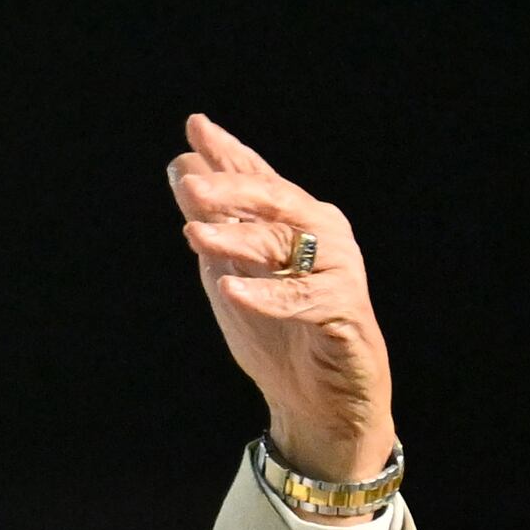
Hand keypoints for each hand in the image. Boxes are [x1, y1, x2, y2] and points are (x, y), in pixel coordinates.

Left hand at [169, 113, 395, 482]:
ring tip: (195, 234)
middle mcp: (322, 238)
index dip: (230, 153)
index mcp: (294, 223)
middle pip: (276, 203)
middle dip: (231, 191)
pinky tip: (231, 291)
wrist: (316, 402)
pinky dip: (268, 296)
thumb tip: (182, 168)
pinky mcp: (346, 314)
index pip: (259, 180)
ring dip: (239, 239)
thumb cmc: (276, 334)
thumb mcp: (231, 273)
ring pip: (289, 246)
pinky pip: (306, 301)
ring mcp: (338, 273)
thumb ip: (211, 224)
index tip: (196, 127)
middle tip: (188, 186)